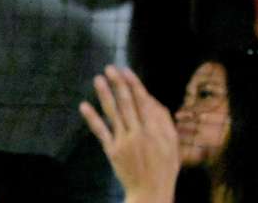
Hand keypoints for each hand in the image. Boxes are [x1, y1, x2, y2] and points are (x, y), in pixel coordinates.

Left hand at [78, 66, 179, 202]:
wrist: (151, 190)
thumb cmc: (165, 165)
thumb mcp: (172, 140)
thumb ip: (163, 119)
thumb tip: (151, 100)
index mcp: (156, 128)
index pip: (142, 100)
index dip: (134, 84)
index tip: (126, 70)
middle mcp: (139, 132)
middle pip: (126, 103)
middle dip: (118, 84)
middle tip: (110, 68)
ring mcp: (124, 141)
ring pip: (113, 113)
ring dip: (105, 95)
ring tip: (98, 79)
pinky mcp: (112, 151)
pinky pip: (101, 132)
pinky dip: (92, 118)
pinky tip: (85, 106)